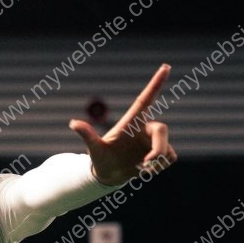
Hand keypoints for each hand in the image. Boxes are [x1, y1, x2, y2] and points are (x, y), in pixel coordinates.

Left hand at [69, 64, 177, 185]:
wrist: (107, 176)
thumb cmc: (100, 160)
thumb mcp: (94, 149)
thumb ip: (87, 135)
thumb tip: (72, 123)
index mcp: (132, 122)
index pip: (145, 99)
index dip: (156, 83)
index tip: (166, 66)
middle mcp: (144, 129)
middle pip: (162, 130)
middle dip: (158, 149)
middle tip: (146, 163)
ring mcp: (153, 141)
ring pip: (167, 148)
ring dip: (156, 162)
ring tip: (140, 167)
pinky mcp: (160, 153)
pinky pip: (171, 157)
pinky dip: (160, 167)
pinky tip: (146, 170)